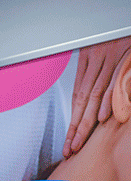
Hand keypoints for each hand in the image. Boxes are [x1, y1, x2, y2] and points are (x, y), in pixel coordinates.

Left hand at [64, 37, 130, 156]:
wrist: (124, 20)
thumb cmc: (116, 37)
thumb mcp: (103, 56)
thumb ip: (99, 80)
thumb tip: (96, 107)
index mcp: (87, 62)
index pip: (77, 98)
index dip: (72, 122)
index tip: (68, 141)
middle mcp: (96, 62)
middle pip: (83, 101)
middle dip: (75, 128)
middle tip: (70, 148)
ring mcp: (110, 60)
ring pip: (95, 95)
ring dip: (87, 120)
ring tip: (80, 140)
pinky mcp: (125, 58)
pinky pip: (115, 82)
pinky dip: (109, 100)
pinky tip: (103, 117)